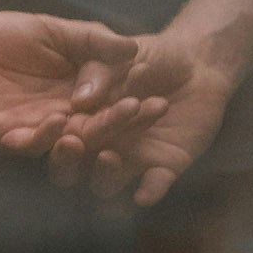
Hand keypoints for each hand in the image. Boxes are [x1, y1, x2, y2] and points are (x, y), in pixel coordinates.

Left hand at [0, 7, 180, 171]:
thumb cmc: (4, 33)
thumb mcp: (57, 30)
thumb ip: (93, 43)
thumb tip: (133, 49)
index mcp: (75, 96)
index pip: (111, 107)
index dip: (133, 106)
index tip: (161, 101)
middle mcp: (58, 118)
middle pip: (94, 128)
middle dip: (119, 123)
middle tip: (145, 113)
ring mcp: (31, 130)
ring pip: (64, 143)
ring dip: (84, 137)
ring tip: (104, 125)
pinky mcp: (2, 136)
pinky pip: (28, 144)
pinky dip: (43, 137)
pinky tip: (58, 125)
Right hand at [43, 29, 240, 207]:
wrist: (198, 63)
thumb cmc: (152, 56)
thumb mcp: (120, 58)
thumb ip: (97, 74)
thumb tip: (80, 100)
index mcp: (84, 121)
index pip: (61, 135)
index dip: (53, 134)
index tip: (57, 122)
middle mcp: (101, 147)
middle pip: (73, 169)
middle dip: (67, 162)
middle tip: (73, 145)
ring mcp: (131, 160)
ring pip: (106, 184)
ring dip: (105, 175)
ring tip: (109, 157)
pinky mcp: (164, 166)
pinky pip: (153, 186)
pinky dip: (149, 192)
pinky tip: (144, 196)